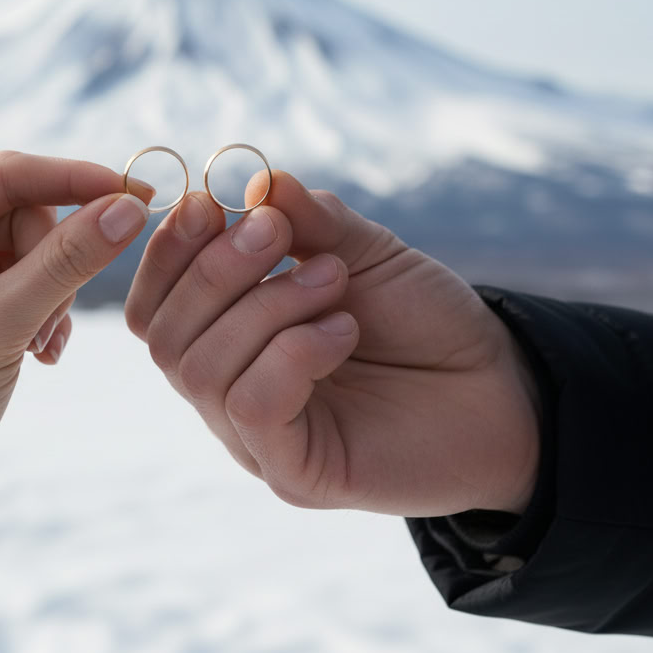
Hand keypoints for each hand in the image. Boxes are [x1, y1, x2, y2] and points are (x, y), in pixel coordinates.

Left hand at [0, 151, 151, 549]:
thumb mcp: (1, 326)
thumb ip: (68, 261)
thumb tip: (129, 207)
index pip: (9, 174)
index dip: (76, 179)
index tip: (137, 195)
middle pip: (29, 210)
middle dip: (56, 261)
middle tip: (49, 319)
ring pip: (40, 246)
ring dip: (55, 293)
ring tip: (38, 343)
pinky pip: (37, 277)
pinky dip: (51, 310)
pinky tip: (41, 352)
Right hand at [124, 171, 540, 517]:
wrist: (498, 386)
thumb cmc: (419, 319)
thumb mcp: (364, 251)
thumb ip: (310, 220)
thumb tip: (256, 179)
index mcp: (225, 337)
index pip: (154, 305)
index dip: (166, 252)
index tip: (206, 203)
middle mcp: (226, 389)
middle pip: (165, 336)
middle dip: (217, 270)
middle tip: (281, 233)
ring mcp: (254, 437)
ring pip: (202, 370)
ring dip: (266, 305)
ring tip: (332, 282)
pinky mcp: (294, 472)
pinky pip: (252, 407)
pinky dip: (291, 352)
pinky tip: (343, 330)